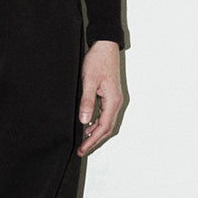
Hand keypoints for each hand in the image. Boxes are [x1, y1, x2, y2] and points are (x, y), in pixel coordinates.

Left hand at [77, 39, 123, 156]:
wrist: (105, 46)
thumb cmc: (97, 61)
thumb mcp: (89, 81)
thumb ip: (87, 102)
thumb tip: (84, 121)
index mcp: (113, 100)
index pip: (104, 127)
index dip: (92, 140)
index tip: (82, 149)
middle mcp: (116, 102)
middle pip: (107, 128)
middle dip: (94, 141)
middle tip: (81, 150)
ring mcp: (114, 99)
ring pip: (106, 122)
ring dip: (95, 133)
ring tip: (83, 141)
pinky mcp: (110, 95)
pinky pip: (105, 114)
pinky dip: (97, 123)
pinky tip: (88, 126)